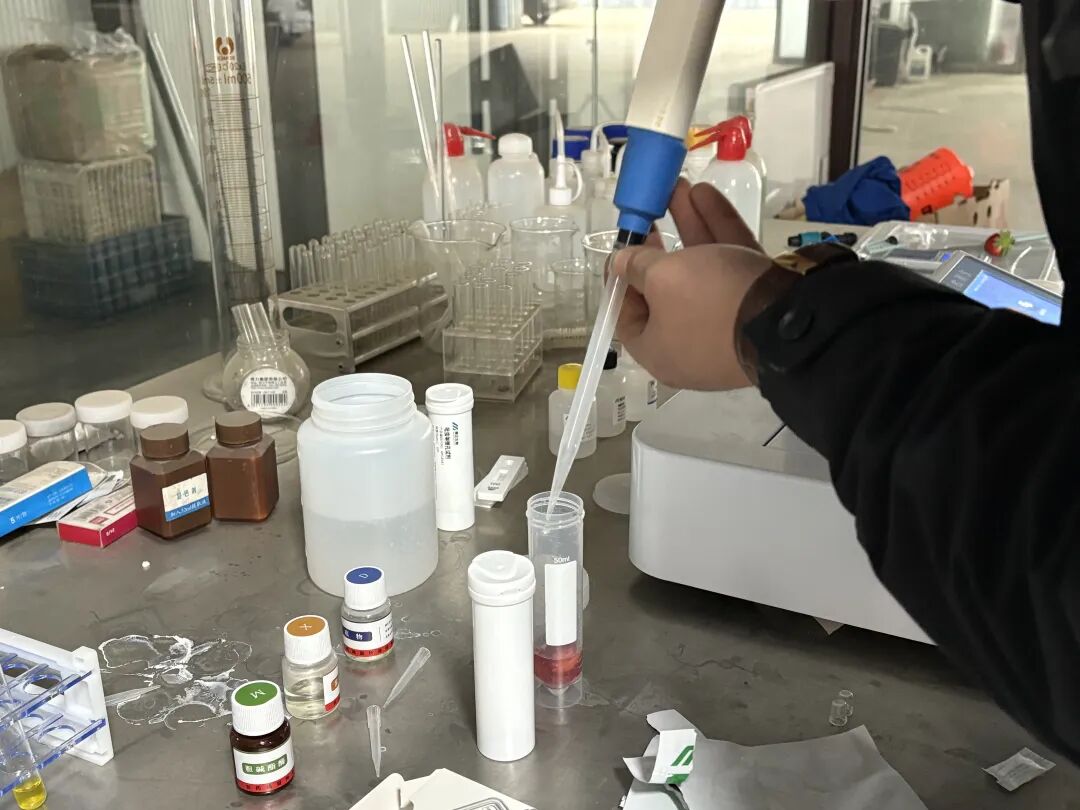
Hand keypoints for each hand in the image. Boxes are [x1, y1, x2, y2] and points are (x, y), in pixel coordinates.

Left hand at [611, 181, 772, 389]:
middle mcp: (690, 340)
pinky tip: (705, 194)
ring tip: (676, 186)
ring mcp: (726, 322)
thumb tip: (618, 264)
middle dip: (658, 243)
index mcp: (658, 348)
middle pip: (665, 290)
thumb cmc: (711, 303)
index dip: (617, 280)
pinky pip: (729, 264)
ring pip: (700, 270)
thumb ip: (635, 266)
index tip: (619, 249)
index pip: (625, 316)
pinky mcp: (756, 303)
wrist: (792, 319)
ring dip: (687, 226)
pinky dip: (717, 230)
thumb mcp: (661, 280)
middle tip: (648, 214)